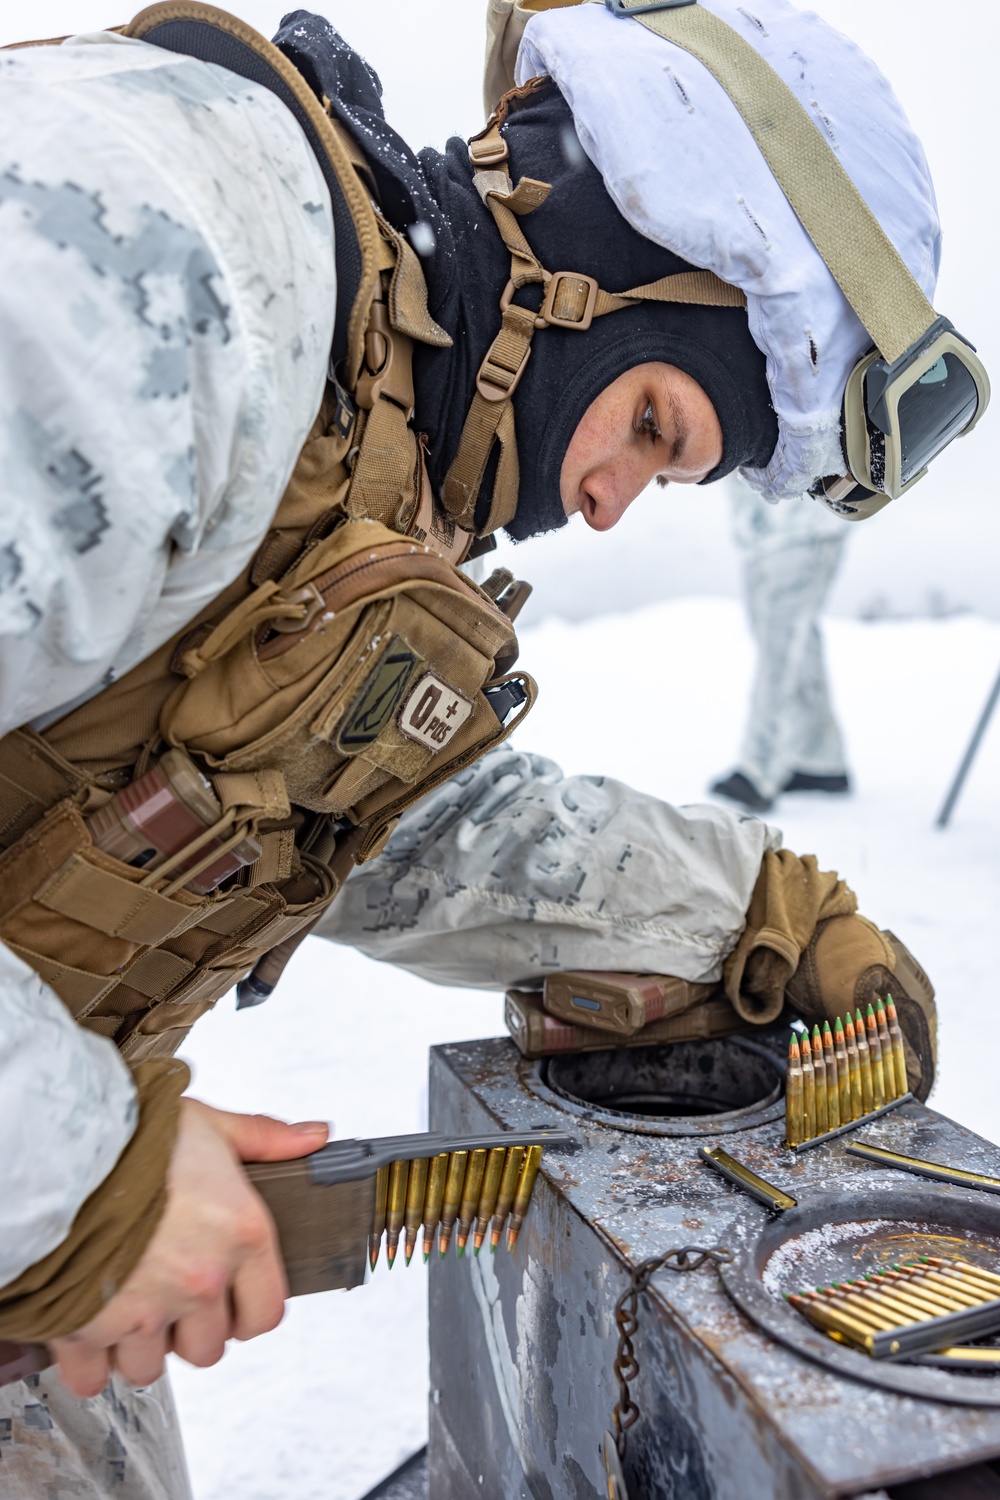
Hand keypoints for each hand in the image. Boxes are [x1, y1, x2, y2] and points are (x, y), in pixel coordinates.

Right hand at [50, 1099, 327, 1395]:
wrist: (62, 1151)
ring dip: (141, 1345)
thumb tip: (313, 1139)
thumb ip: (264, 1138)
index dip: (248, 1311)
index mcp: (241, 1235)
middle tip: (172, 1295)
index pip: (267, 1313)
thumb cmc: (135, 1135)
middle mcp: (200, 1280)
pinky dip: (91, 1363)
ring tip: (129, 1306)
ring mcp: (146, 1311)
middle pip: (209, 1347)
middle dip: (192, 1328)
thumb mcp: (211, 1125)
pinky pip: (95, 1378)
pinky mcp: (89, 1329)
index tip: (231, 1301)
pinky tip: (90, 1331)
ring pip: (152, 1366)